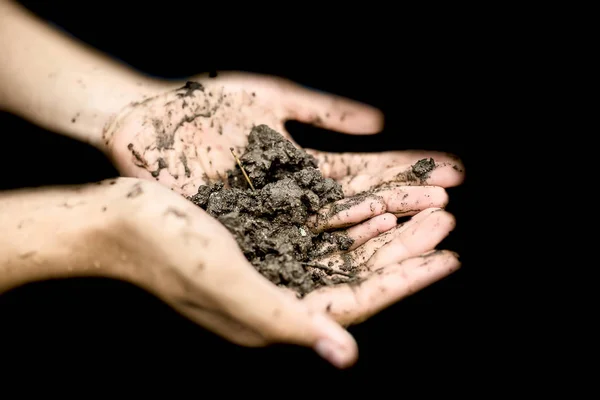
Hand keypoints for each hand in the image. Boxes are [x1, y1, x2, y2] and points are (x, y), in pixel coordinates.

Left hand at [102, 72, 464, 229]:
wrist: (141, 119)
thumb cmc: (200, 105)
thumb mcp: (272, 98)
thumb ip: (324, 110)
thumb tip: (379, 123)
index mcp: (303, 167)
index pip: (367, 173)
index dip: (407, 172)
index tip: (452, 170)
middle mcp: (295, 199)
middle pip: (361, 206)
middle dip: (406, 206)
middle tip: (451, 209)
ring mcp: (273, 219)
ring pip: (337, 229)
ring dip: (382, 229)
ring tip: (428, 228)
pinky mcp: (246, 232)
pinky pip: (298, 241)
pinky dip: (335, 242)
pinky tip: (372, 241)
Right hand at [103, 178, 458, 367]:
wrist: (115, 221)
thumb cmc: (164, 248)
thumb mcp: (227, 282)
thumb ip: (284, 319)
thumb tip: (345, 355)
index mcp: (274, 316)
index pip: (357, 303)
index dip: (405, 281)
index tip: (448, 257)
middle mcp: (279, 297)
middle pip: (358, 276)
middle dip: (404, 251)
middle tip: (445, 219)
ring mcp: (270, 270)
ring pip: (343, 254)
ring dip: (384, 233)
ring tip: (422, 209)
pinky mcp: (260, 245)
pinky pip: (317, 235)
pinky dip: (349, 221)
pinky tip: (371, 206)